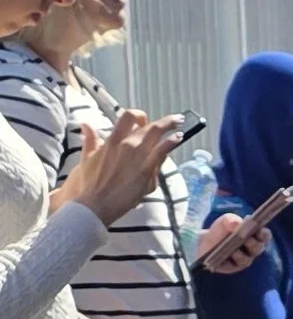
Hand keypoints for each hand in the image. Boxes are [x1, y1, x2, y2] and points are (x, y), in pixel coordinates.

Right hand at [56, 108, 182, 227]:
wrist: (96, 203)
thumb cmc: (90, 184)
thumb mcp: (87, 158)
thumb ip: (90, 140)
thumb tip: (86, 124)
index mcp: (112, 139)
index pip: (128, 117)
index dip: (139, 115)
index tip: (145, 120)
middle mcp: (126, 143)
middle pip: (148, 125)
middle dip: (164, 120)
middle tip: (175, 119)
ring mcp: (137, 155)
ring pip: (157, 133)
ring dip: (170, 125)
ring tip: (180, 123)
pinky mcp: (146, 168)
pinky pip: (162, 150)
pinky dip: (171, 141)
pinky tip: (178, 138)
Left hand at [194, 210, 271, 278]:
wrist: (207, 241)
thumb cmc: (222, 229)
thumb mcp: (225, 221)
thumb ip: (231, 220)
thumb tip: (236, 224)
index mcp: (256, 236)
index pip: (265, 236)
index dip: (264, 234)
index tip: (260, 230)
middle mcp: (252, 250)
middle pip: (257, 248)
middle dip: (252, 244)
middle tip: (247, 239)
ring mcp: (242, 260)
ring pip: (245, 260)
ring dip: (240, 255)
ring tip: (234, 251)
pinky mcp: (230, 268)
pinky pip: (230, 266)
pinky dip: (227, 262)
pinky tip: (222, 257)